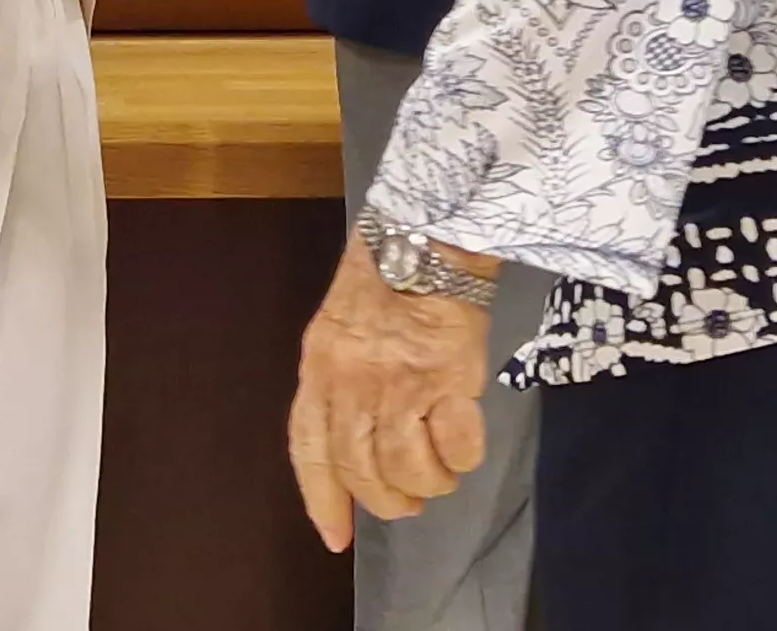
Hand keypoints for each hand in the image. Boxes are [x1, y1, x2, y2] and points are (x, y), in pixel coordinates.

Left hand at [288, 232, 496, 550]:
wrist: (427, 237)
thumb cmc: (385, 279)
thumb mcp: (338, 329)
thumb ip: (340, 382)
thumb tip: (356, 444)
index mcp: (319, 371)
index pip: (311, 451)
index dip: (322, 499)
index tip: (335, 538)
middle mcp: (352, 384)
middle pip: (361, 469)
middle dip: (387, 499)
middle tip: (409, 499)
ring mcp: (400, 383)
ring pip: (407, 467)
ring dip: (428, 483)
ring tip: (441, 475)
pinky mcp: (447, 379)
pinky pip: (455, 446)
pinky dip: (462, 457)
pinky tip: (465, 447)